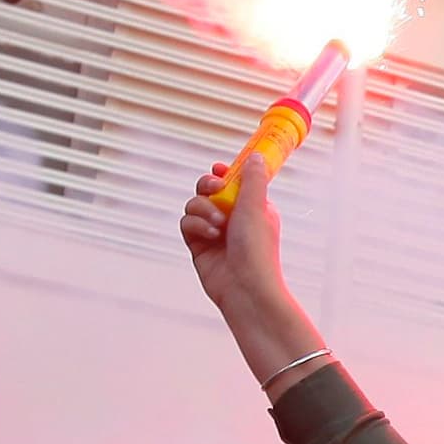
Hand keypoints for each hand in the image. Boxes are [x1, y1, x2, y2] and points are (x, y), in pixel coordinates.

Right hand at [180, 153, 297, 327]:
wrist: (245, 287)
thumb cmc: (257, 249)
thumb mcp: (257, 206)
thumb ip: (253, 179)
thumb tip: (256, 157)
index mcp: (252, 206)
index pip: (234, 181)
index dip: (225, 173)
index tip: (220, 169)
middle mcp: (232, 217)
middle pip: (208, 188)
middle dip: (207, 185)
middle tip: (214, 188)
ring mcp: (214, 231)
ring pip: (194, 204)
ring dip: (203, 209)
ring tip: (217, 224)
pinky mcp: (198, 245)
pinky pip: (187, 223)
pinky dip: (196, 226)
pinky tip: (209, 236)